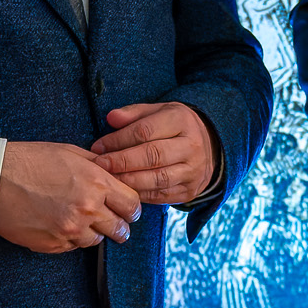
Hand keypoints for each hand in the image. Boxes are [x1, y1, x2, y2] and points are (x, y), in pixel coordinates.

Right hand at [0, 141, 141, 252]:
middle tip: (111, 221)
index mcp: (96, 182)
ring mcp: (71, 229)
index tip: (127, 209)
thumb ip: (96, 166)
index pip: (132, 204)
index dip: (131, 208)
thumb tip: (114, 174)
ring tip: (78, 219)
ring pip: (97, 240)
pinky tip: (58, 223)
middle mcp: (88, 209)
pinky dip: (71, 238)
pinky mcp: (54, 245)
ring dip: (93, 232)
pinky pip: (74, 247)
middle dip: (118, 225)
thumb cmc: (28, 162)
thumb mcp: (68, 153)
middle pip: (121, 229)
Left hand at [87, 101, 217, 205]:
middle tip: (100, 165)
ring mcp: (193, 171)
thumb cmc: (174, 127)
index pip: (145, 131)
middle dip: (122, 162)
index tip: (98, 147)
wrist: (209, 147)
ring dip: (129, 180)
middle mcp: (191, 146)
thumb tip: (111, 118)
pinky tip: (124, 190)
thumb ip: (134, 114)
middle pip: (152, 156)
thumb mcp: (158, 112)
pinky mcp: (190, 191)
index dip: (118, 140)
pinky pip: (161, 196)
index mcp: (182, 121)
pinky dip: (140, 194)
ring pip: (157, 179)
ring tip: (109, 179)